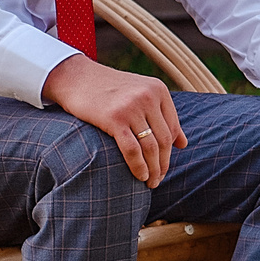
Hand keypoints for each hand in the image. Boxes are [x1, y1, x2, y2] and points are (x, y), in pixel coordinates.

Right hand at [42, 54, 185, 185]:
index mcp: (158, 90)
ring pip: (151, 147)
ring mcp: (131, 107)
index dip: (171, 150)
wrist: (75, 78)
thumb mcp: (139, 93)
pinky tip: (140, 177)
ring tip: (151, 182)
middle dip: (164, 163)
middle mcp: (148, 97)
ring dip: (154, 169)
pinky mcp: (114, 119)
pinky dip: (139, 167)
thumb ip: (162, 115)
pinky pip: (132, 150)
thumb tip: (183, 144)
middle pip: (164, 139)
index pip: (173, 127)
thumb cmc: (108, 89)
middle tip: (160, 179)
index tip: (164, 164)